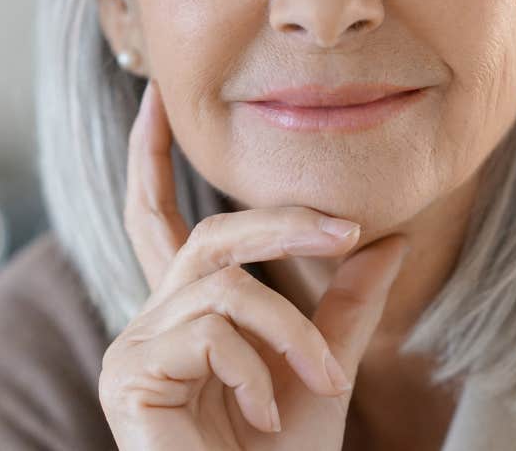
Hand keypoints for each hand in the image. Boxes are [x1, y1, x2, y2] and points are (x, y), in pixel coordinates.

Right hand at [98, 79, 411, 450]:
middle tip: (347, 230)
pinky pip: (208, 331)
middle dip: (281, 224)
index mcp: (188, 316)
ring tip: (319, 383)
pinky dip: (254, 370)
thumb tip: (388, 239)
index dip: (150, 160)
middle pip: (208, 236)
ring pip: (222, 285)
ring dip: (289, 331)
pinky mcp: (128, 377)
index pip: (160, 221)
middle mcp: (151, 323)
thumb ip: (347, 310)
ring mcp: (133, 350)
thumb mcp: (324, 374)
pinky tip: (260, 417)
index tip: (155, 98)